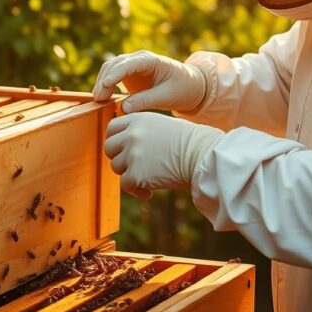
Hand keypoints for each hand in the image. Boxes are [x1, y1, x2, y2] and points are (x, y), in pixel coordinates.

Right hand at [92, 51, 206, 113]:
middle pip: (115, 64)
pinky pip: (112, 76)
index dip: (116, 74)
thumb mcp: (167, 96)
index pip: (129, 64)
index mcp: (151, 60)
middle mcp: (139, 59)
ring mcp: (132, 65)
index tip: (105, 85)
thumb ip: (146, 100)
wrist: (190, 86)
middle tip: (99, 99)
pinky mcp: (129, 74)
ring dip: (102, 82)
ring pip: (110, 68)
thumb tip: (124, 107)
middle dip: (104, 79)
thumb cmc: (182, 88)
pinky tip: (102, 98)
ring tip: (98, 100)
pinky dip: (105, 85)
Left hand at [104, 112, 223, 199]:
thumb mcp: (161, 125)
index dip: (115, 139)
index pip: (111, 128)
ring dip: (128, 174)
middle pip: (109, 148)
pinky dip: (136, 191)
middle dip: (119, 157)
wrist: (201, 156)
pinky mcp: (136, 174)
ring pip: (116, 167)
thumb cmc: (190, 142)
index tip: (122, 149)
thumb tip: (126, 143)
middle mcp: (131, 134)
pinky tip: (149, 193)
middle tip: (133, 165)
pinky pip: (125, 185)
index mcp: (138, 119)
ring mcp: (132, 154)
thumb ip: (141, 131)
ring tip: (146, 179)